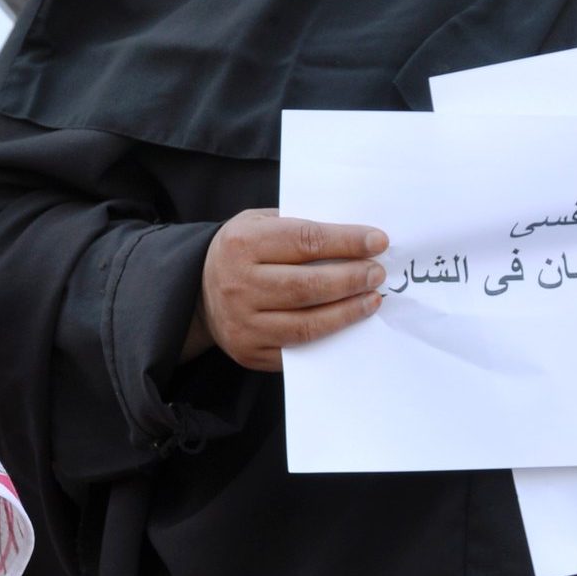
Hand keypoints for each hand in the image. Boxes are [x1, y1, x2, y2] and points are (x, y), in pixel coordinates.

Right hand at [196, 210, 388, 371]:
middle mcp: (239, 284)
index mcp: (242, 243)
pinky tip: (347, 323)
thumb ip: (296, 225)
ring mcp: (243, 322)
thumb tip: (354, 237)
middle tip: (377, 274)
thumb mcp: (256, 224)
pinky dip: (328, 337)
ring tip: (372, 299)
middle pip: (308, 285)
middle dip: (351, 278)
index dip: (347, 241)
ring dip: (347, 312)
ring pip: (306, 323)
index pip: (305, 240)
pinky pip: (298, 348)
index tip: (378, 241)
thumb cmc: (241, 252)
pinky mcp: (250, 351)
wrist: (198, 292)